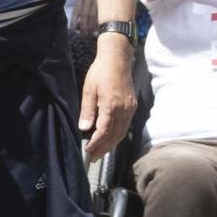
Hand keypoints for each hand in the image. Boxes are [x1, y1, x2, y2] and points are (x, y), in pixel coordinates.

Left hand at [77, 41, 136, 157]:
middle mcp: (124, 109)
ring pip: (122, 132)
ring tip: (100, 152)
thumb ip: (87, 110)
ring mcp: (130, 108)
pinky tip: (109, 138)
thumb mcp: (89, 90)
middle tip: (93, 158)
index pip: (104, 131)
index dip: (96, 143)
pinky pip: (125, 126)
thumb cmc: (101, 71)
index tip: (88, 150)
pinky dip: (117, 135)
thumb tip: (84, 128)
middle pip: (115, 135)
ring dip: (111, 144)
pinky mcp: (132, 106)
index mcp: (112, 105)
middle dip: (104, 148)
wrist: (117, 58)